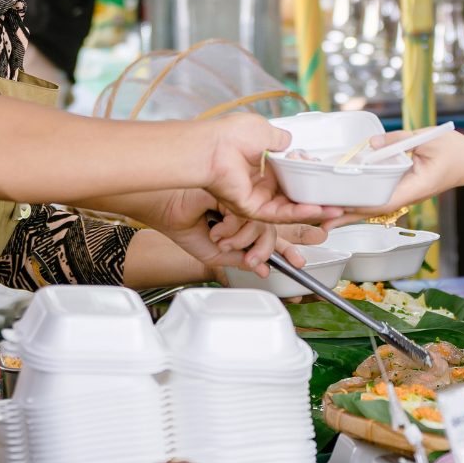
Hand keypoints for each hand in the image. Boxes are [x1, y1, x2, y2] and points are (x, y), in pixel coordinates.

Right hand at [144, 188, 329, 275]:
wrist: (165, 213)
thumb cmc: (183, 227)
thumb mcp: (214, 255)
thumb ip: (238, 260)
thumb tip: (265, 271)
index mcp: (242, 224)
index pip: (270, 235)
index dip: (287, 249)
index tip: (297, 263)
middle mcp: (246, 210)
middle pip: (273, 228)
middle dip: (274, 248)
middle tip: (270, 262)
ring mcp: (242, 199)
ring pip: (261, 223)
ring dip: (243, 241)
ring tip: (222, 243)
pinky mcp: (236, 192)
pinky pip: (247, 214)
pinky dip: (232, 228)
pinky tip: (217, 230)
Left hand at [197, 113, 342, 225]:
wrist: (210, 147)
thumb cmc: (229, 136)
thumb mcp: (264, 131)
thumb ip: (281, 140)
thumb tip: (290, 142)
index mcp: (261, 165)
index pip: (290, 178)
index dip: (308, 179)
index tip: (325, 178)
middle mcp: (259, 184)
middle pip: (292, 196)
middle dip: (315, 200)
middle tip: (336, 201)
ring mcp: (255, 198)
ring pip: (288, 209)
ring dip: (312, 209)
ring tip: (333, 209)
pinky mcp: (250, 209)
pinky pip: (278, 214)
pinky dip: (298, 212)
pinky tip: (315, 209)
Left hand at [333, 129, 463, 223]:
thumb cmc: (455, 150)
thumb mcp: (427, 138)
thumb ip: (398, 140)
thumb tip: (369, 144)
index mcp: (415, 187)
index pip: (382, 200)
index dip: (358, 205)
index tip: (337, 207)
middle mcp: (407, 196)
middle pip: (372, 209)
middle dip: (346, 214)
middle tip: (320, 217)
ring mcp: (404, 194)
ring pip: (373, 206)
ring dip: (350, 211)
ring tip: (324, 217)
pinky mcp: (402, 188)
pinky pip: (378, 197)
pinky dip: (360, 201)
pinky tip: (344, 203)